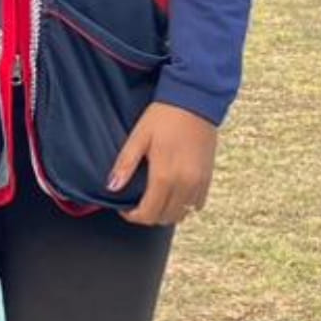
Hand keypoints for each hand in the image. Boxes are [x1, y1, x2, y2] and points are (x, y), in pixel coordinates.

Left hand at [110, 101, 219, 225]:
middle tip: (137, 204)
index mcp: (165, 176)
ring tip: (153, 199)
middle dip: (148, 216)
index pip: (149, 213)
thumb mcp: (138, 137)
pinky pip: (197, 204)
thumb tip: (112, 188)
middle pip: (166, 218)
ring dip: (166, 213)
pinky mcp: (209, 177)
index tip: (124, 209)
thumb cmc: (163, 117)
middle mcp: (185, 185)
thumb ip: (125, 165)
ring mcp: (199, 183)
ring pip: (183, 214)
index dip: (133, 216)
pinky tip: (172, 193)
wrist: (194, 102)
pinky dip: (183, 205)